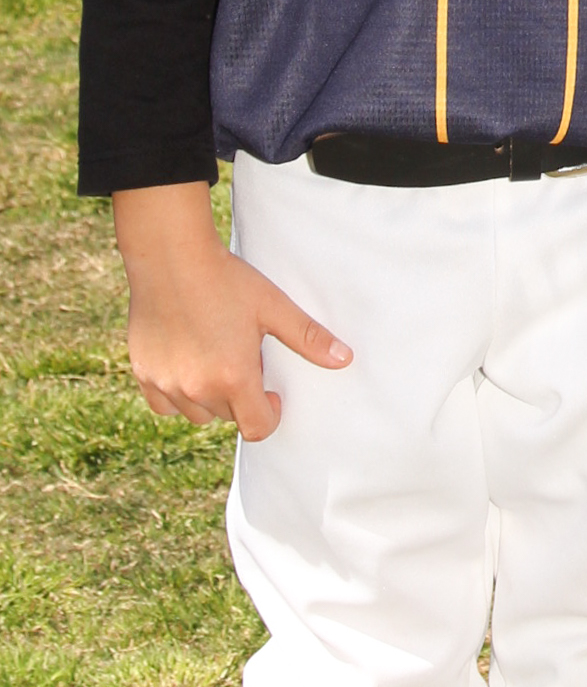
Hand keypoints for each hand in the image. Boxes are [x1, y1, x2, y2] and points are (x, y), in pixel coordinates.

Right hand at [113, 182, 351, 440]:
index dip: (270, 414)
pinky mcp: (144, 375)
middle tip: (243, 354)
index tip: (272, 393)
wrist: (171, 259)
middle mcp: (197, 390)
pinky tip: (188, 362)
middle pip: (228, 416)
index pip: (257, 427)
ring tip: (217, 355)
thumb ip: (308, 337)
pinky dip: (179, 394)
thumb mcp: (273, 306)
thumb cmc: (226, 280)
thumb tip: (344, 359)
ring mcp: (167, 385)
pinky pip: (165, 405)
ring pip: (197, 413)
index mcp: (233, 377)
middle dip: (241, 395)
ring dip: (211, 397)